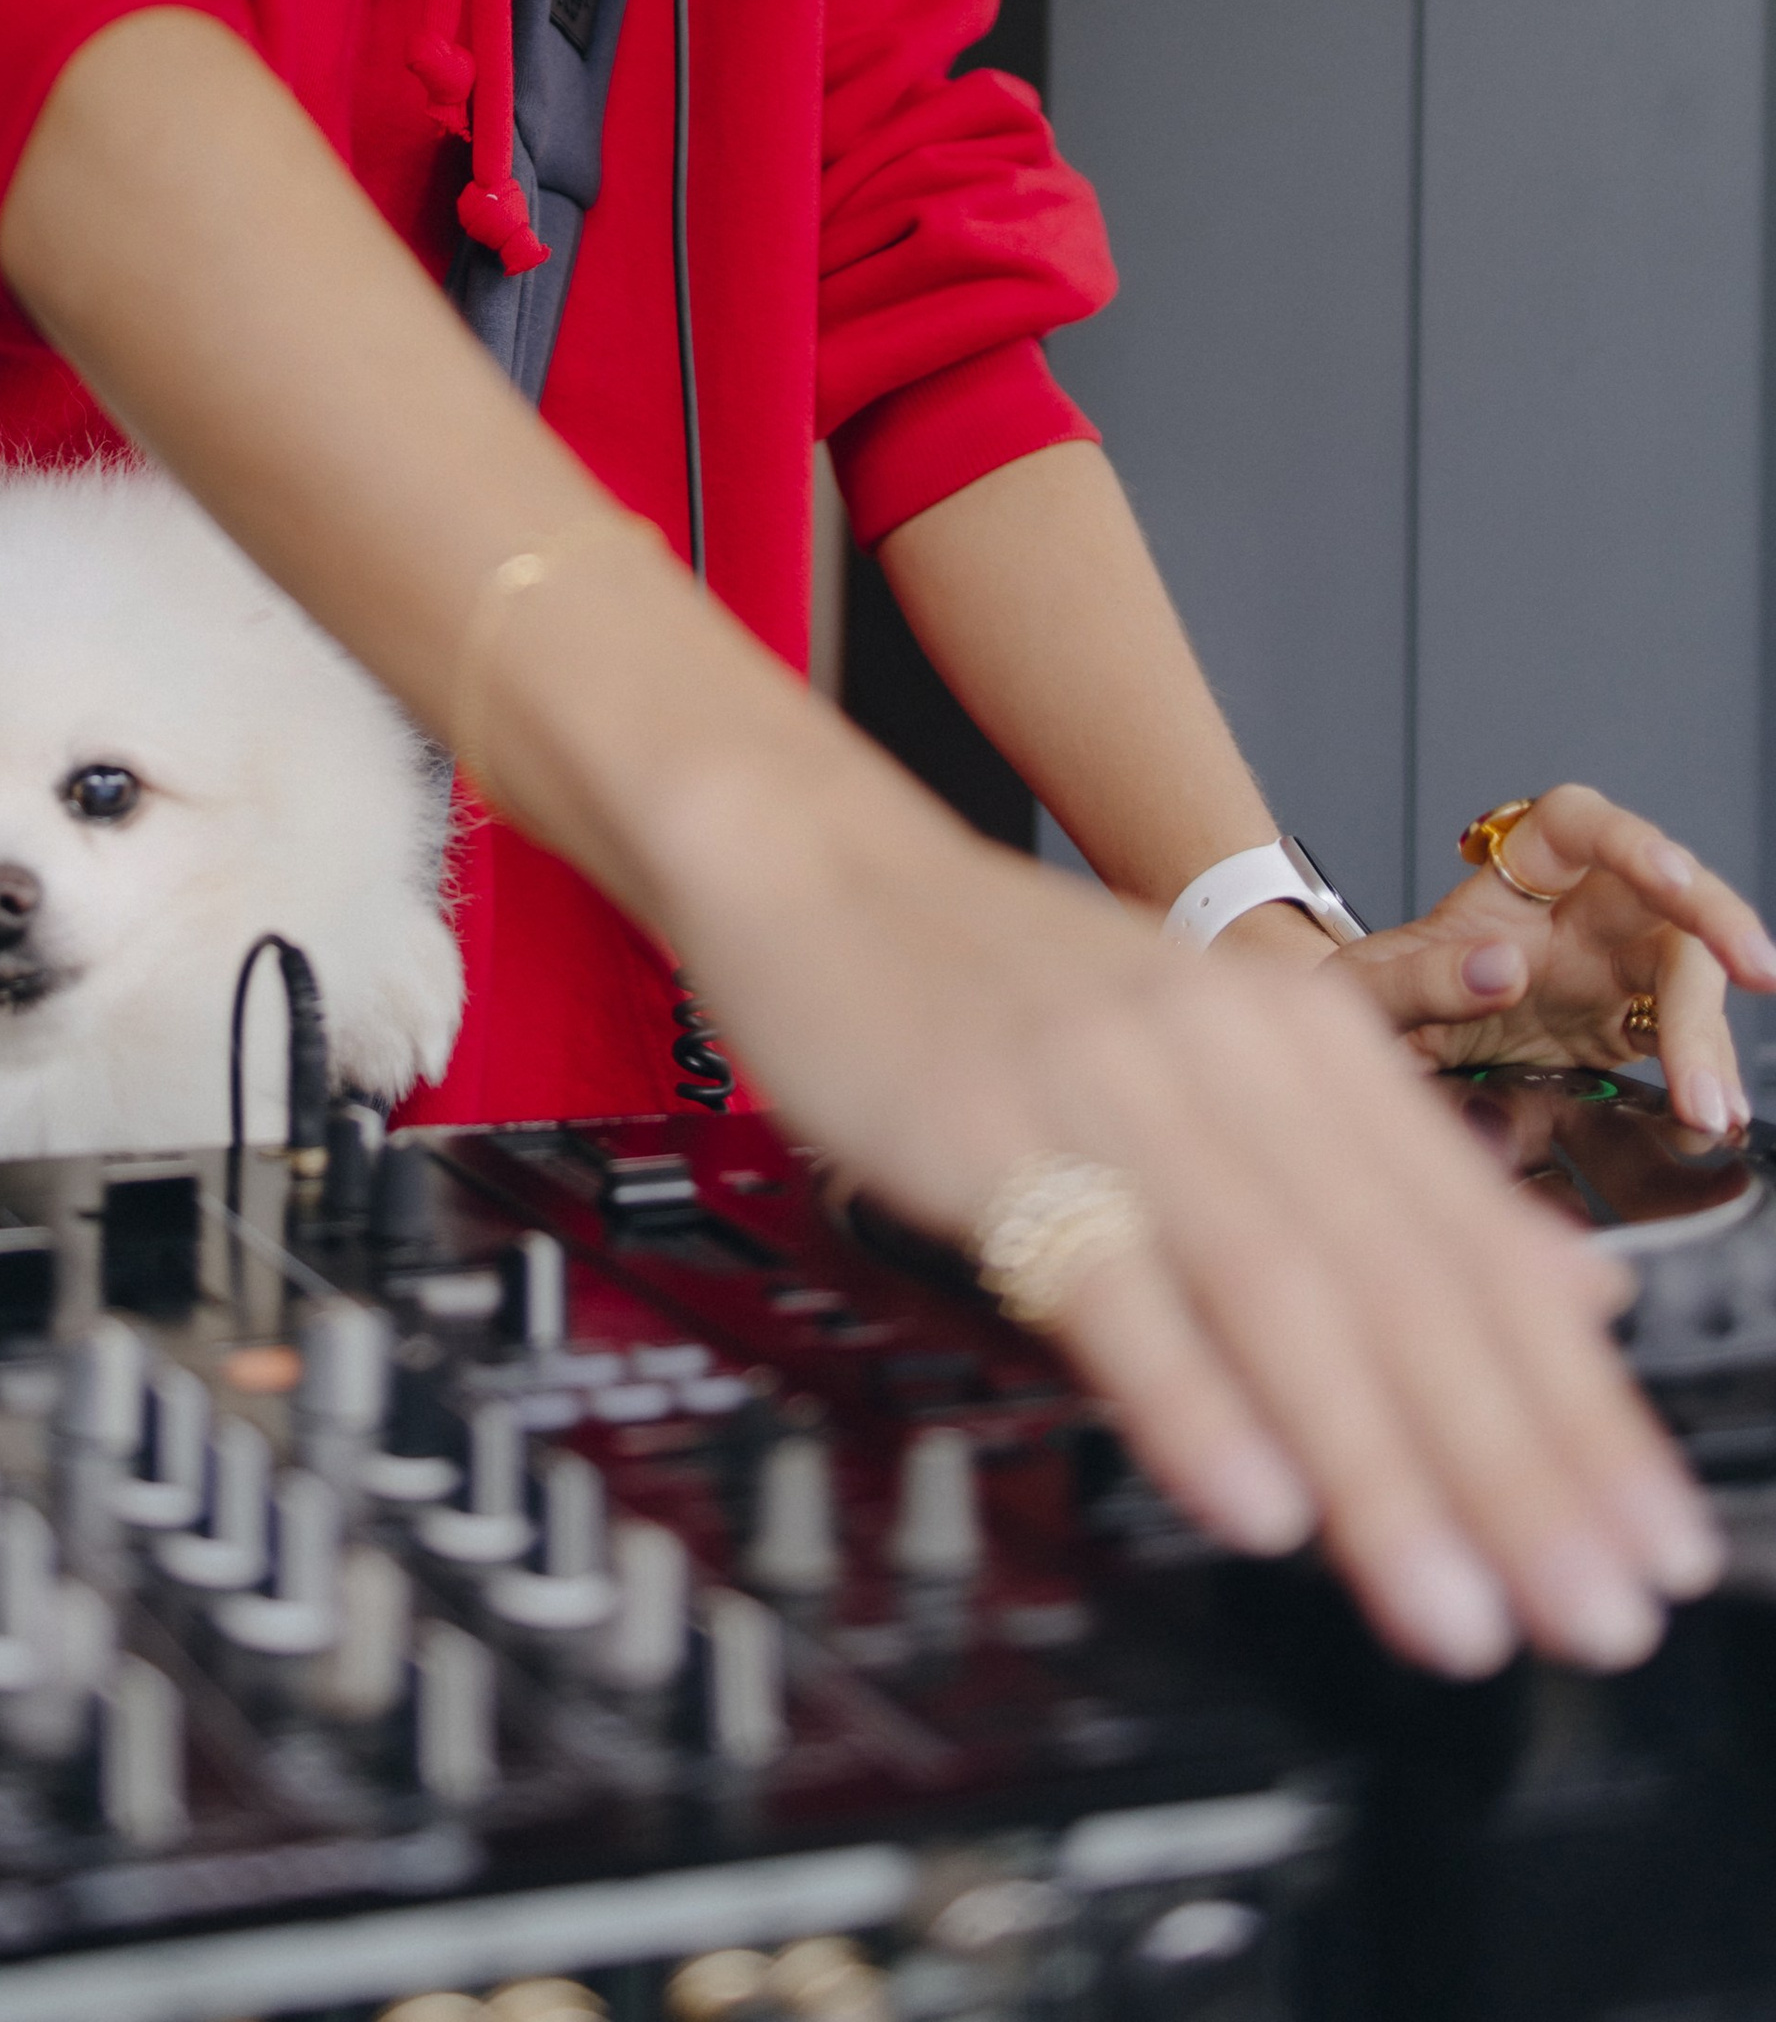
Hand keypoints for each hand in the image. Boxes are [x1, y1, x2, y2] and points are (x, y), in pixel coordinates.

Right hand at [656, 752, 1726, 1686]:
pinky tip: (1250, 1499)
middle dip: (1515, 1467)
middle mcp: (1236, 1057)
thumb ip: (1394, 1176)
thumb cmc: (1010, 985)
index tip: (1653, 1541)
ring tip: (1453, 1609)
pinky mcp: (994, 1126)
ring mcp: (1114, 1088)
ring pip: (1280, 1293)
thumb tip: (1572, 1296)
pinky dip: (1189, 1393)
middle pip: (1403, 1283)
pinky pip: (1108, 1275)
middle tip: (1593, 1608)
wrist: (818, 860)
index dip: (1579, 1409)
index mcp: (1310, 1046)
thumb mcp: (1225, 1055)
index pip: (1481, 1249)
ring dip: (1380, 1467)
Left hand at [1339, 783, 1775, 1139]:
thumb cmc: (1360, 999)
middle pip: (1662, 893)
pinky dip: (1697, 1076)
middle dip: (1715, 920)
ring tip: (1710, 1105)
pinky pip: (1674, 1042)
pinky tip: (1710, 1116)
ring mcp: (1604, 973)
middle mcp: (1571, 914)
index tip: (1670, 876)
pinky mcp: (1616, 1033)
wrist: (1352, 1059)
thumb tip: (1501, 967)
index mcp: (1511, 878)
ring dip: (1707, 1033)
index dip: (1632, 840)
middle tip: (1755, 966)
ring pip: (1683, 974)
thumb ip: (1420, 976)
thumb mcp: (1364, 985)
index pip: (1580, 825)